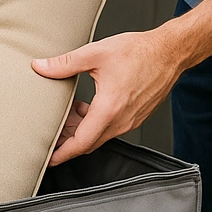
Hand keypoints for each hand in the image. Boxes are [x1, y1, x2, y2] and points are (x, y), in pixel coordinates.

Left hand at [33, 28, 183, 165]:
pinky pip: (110, 128)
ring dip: (81, 130)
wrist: (170, 52)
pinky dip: (94, 123)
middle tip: (50, 133)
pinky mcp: (135, 116)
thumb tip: (41, 66)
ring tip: (67, 115)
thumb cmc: (139, 52)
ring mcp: (130, 120)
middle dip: (67, 141)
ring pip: (99, 135)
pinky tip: (86, 107)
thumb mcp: (95, 53)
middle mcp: (121, 120)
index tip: (48, 159)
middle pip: (88, 142)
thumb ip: (65, 63)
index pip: (81, 143)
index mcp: (109, 109)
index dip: (62, 153)